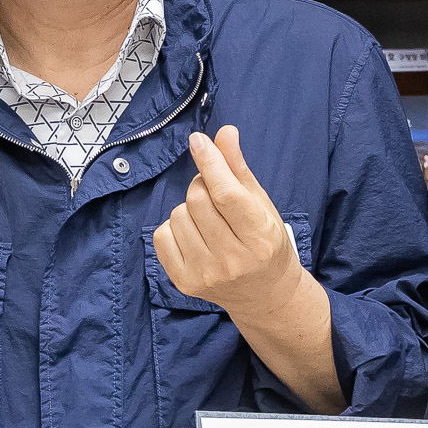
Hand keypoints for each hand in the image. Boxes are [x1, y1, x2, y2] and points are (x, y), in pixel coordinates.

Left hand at [154, 127, 305, 324]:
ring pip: (178, 214)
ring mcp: (205, 274)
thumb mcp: (261, 205)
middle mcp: (232, 260)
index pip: (226, 195)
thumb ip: (239, 169)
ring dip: (189, 209)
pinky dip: (174, 227)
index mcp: (260, 238)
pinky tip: (194, 235)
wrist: (263, 294)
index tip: (198, 141)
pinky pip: (161, 235)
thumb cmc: (265, 243)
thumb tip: (224, 133)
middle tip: (216, 196)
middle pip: (198, 199)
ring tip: (208, 221)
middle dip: (202, 186)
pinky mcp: (184, 282)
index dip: (210, 163)